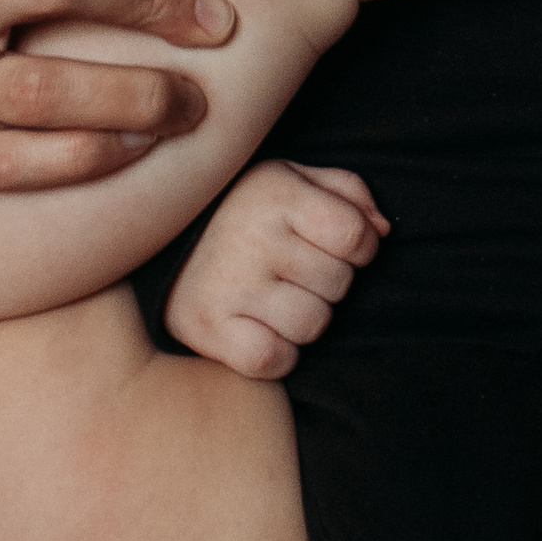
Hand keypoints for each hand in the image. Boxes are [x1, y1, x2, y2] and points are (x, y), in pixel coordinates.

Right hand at [165, 159, 387, 377]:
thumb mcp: (293, 180)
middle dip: (327, 282)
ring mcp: (229, 286)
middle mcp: (253, 238)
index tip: (335, 246)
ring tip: (274, 298)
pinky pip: (273, 360)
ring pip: (312, 325)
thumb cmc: (244, 212)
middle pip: (339, 284)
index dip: (359, 248)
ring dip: (303, 320)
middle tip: (293, 271)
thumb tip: (383, 232)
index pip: (356, 237)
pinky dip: (276, 355)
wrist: (158, 238)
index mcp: (276, 192)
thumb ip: (347, 193)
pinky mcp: (207, 328)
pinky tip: (260, 329)